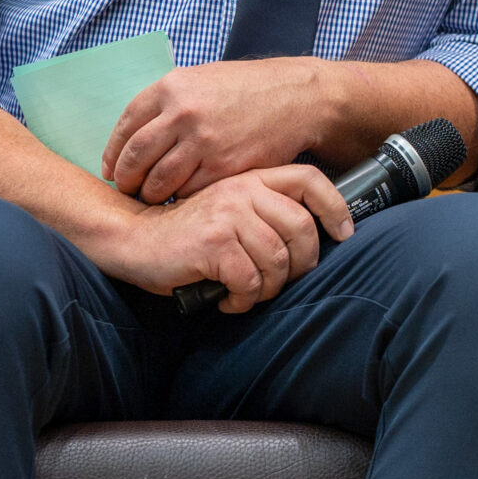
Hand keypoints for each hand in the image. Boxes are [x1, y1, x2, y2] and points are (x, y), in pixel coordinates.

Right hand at [94, 165, 352, 313]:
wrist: (133, 239)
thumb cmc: (188, 233)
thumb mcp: (231, 210)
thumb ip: (265, 213)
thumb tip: (313, 242)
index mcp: (252, 179)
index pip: (308, 179)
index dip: (335, 206)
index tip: (344, 233)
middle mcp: (242, 191)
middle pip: (301, 228)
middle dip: (301, 265)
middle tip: (282, 281)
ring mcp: (228, 215)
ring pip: (277, 260)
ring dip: (268, 288)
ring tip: (248, 293)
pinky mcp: (213, 244)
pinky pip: (250, 281)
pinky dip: (243, 299)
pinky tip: (228, 299)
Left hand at [105, 58, 330, 200]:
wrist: (297, 98)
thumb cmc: (248, 89)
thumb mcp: (201, 79)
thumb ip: (167, 102)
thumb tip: (135, 133)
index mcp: (171, 88)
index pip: (125, 128)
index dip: (113, 155)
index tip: (112, 170)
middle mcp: (183, 113)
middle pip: (135, 159)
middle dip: (127, 180)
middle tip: (129, 190)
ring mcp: (204, 142)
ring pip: (159, 182)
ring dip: (152, 195)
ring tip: (155, 198)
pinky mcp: (226, 167)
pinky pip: (190, 192)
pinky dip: (183, 199)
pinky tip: (185, 198)